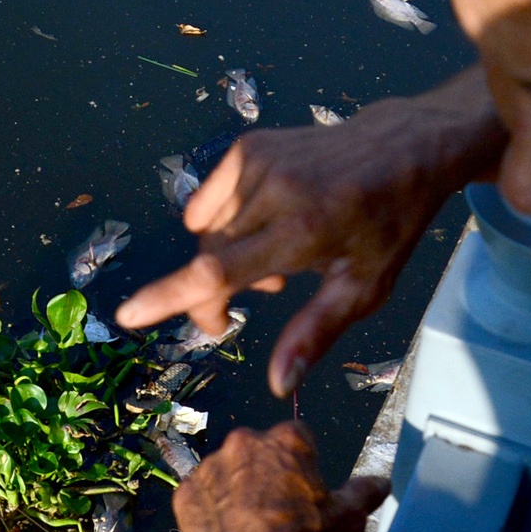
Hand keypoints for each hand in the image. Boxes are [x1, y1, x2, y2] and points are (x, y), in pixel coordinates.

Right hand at [117, 67, 505, 394]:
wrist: (402, 147)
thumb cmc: (389, 224)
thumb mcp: (364, 287)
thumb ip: (315, 334)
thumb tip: (278, 385)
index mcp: (305, 230)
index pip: (220, 269)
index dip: (170, 296)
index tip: (129, 314)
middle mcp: (276, 191)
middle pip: (209, 257)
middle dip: (214, 294)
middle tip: (240, 310)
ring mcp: (259, 162)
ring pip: (209, 231)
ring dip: (228, 256)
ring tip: (277, 258)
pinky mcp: (249, 146)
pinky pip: (210, 201)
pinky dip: (225, 221)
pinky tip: (264, 222)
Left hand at [175, 420, 390, 531]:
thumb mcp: (346, 518)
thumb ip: (364, 493)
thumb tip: (381, 483)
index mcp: (287, 440)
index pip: (299, 439)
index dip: (304, 466)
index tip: (304, 491)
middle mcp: (245, 442)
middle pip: (260, 452)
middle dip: (268, 474)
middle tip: (278, 510)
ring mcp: (211, 466)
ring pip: (228, 472)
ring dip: (237, 490)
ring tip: (251, 527)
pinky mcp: (185, 492)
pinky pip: (201, 495)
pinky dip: (211, 509)